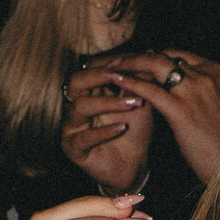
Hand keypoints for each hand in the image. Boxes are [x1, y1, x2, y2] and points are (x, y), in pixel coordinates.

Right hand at [60, 58, 154, 192]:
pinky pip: (84, 137)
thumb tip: (147, 53)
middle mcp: (75, 106)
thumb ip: (138, 83)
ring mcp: (72, 127)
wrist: (134, 166)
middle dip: (98, 76)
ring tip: (132, 104)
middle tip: (120, 76)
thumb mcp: (140, 103)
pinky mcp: (73, 148)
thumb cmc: (135, 132)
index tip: (126, 61)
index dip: (106, 64)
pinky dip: (104, 132)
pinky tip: (123, 128)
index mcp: (89, 92)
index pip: (88, 69)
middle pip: (76, 81)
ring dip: (108, 103)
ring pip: (81, 106)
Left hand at [88, 48, 219, 183]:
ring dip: (129, 64)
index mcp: (216, 72)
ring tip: (111, 68)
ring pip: (154, 65)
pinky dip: (130, 83)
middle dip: (138, 56)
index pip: (178, 54)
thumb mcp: (217, 106)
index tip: (139, 63)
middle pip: (165, 55)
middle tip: (119, 61)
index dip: (154, 57)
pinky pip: (149, 89)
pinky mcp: (181, 110)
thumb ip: (200, 90)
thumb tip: (176, 86)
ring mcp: (194, 91)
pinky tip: (116, 82)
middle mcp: (206, 75)